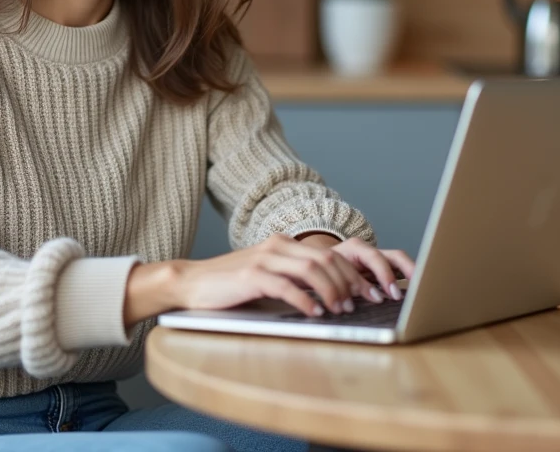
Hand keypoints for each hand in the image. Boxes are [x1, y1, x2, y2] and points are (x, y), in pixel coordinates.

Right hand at [172, 233, 412, 317]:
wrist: (192, 282)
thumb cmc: (231, 286)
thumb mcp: (267, 278)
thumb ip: (294, 280)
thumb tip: (329, 296)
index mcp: (283, 245)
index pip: (329, 254)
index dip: (353, 273)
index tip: (368, 293)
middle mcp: (277, 246)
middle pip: (326, 259)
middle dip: (349, 282)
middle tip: (362, 303)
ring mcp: (264, 258)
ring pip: (311, 269)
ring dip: (332, 290)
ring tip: (341, 309)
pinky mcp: (251, 275)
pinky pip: (286, 285)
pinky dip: (305, 300)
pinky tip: (315, 313)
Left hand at [310, 236, 414, 302]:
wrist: (318, 265)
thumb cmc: (324, 271)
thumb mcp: (333, 277)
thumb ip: (352, 286)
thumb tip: (373, 298)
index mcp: (355, 248)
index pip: (375, 258)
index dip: (385, 275)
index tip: (392, 293)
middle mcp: (369, 251)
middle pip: (395, 256)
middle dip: (408, 270)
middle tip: (416, 289)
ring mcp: (377, 259)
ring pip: (400, 262)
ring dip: (411, 275)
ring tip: (421, 290)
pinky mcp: (381, 269)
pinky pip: (398, 271)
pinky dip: (406, 280)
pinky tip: (414, 291)